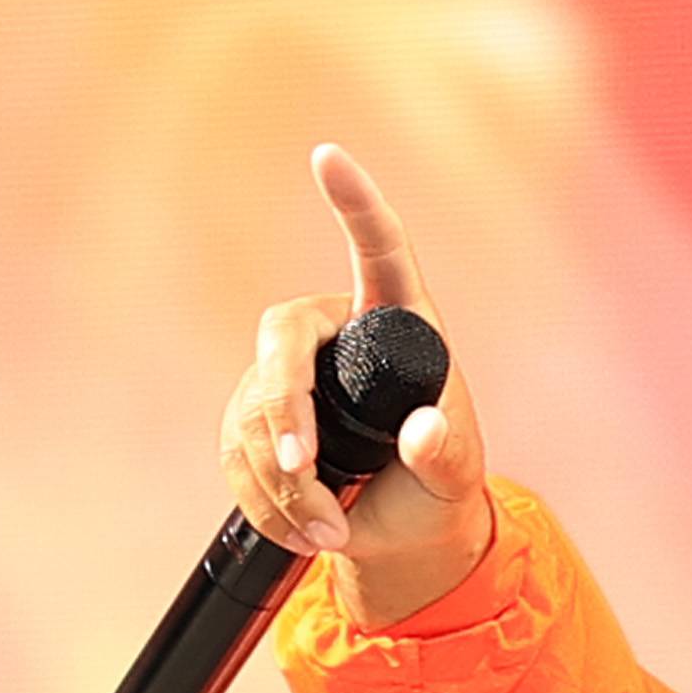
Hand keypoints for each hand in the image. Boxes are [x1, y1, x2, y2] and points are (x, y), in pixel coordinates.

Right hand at [218, 145, 496, 630]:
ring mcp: (289, 374)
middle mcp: (335, 334)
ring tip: (331, 533)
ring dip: (282, 481)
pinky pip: (235, 449)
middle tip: (302, 473)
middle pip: (281, 339)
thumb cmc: (440, 486)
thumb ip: (446, 455)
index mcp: (399, 324)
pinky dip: (264, 499)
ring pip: (253, 409)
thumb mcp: (456, 477)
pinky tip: (302, 529)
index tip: (328, 157)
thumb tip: (422, 435)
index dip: (356, 204)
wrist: (403, 535)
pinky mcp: (255, 417)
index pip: (379, 252)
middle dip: (283, 410)